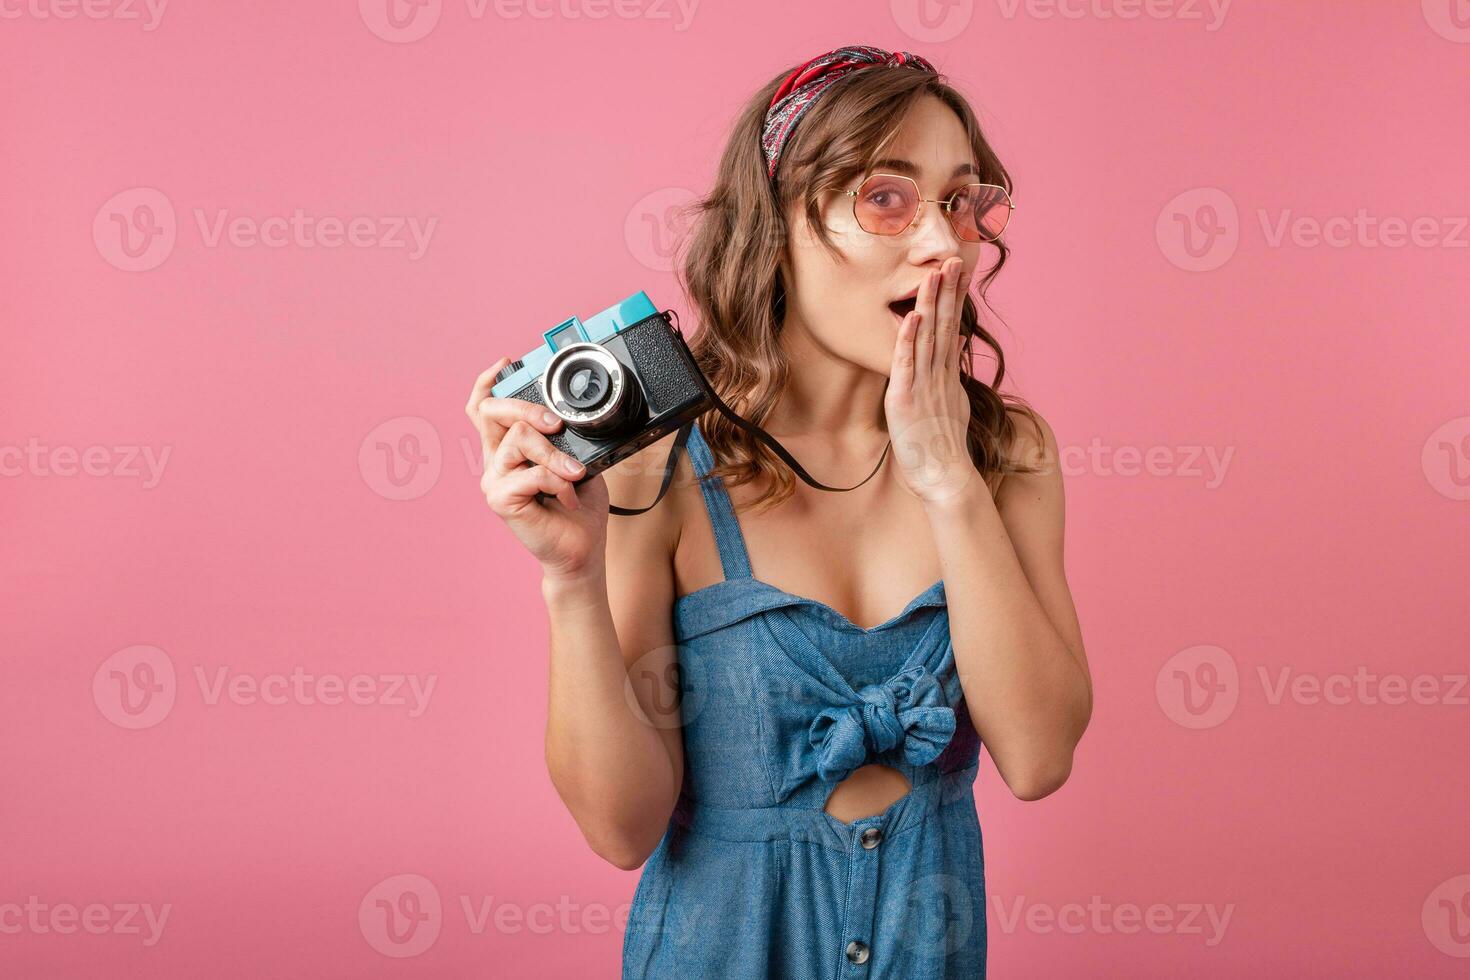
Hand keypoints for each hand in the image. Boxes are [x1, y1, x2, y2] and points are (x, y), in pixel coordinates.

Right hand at [466, 358, 610, 581]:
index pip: (482, 409)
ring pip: (518, 439)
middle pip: (492, 412)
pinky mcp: (501, 500)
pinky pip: (530, 473)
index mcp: (508, 449)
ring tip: (575, 475)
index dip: (488, 382)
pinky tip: (568, 497)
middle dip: (529, 409)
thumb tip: (567, 415)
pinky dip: (558, 481)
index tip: (507, 363)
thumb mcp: (575, 460)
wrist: (580, 552)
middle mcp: (495, 461)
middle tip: (557, 425)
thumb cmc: (578, 508)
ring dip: (554, 454)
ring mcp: (494, 480)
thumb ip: (562, 438)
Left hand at [884, 256, 977, 503]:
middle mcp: (938, 377)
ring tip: (933, 275)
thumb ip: (945, 385)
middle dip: (948, 292)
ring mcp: (924, 387)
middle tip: (953, 259)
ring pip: (927, 339)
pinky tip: (911, 317)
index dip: (954, 299)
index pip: (951, 329)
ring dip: (929, 305)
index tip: (958, 271)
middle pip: (944, 326)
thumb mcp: (947, 410)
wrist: (945, 480)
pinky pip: (906, 365)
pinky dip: (908, 340)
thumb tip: (947, 368)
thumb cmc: (942, 450)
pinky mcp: (905, 401)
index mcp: (946, 377)